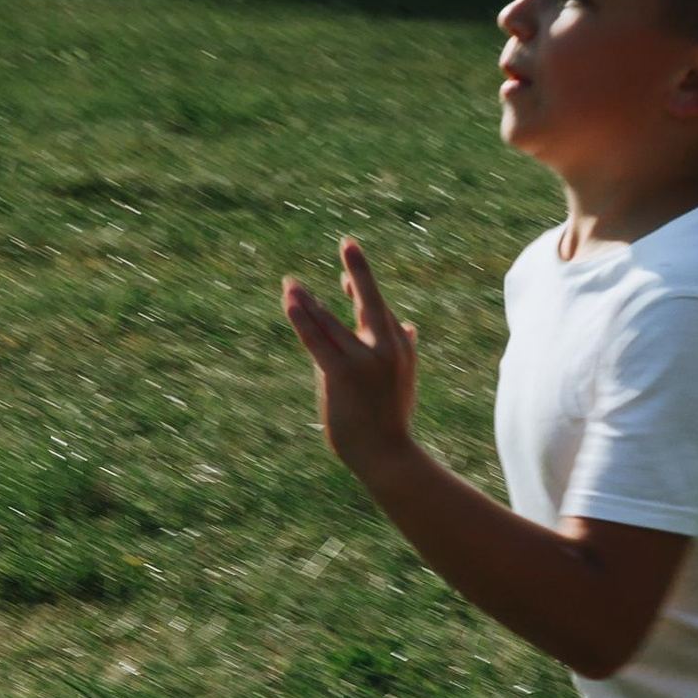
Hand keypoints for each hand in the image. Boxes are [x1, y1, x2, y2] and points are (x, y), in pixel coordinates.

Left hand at [281, 238, 418, 472]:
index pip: (377, 309)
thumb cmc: (391, 420)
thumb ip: (403, 349)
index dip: (360, 287)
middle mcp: (386, 347)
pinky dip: (303, 320)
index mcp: (400, 346)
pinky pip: (317, 341)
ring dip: (307, 301)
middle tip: (347, 243)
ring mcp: (365, 360)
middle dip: (358, 270)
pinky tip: (290, 302)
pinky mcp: (343, 374)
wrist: (388, 454)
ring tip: (289, 282)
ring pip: (331, 322)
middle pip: (368, 301)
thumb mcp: (403, 379)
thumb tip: (408, 324)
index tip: (344, 273)